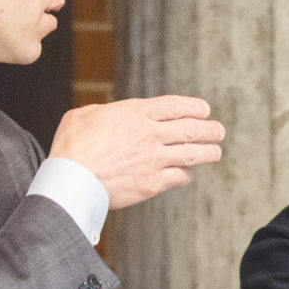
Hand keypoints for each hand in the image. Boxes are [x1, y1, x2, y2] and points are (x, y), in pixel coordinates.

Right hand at [50, 95, 224, 208]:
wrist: (72, 181)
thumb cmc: (70, 147)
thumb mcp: (82, 116)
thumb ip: (101, 112)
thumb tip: (106, 115)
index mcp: (135, 113)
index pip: (176, 106)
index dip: (194, 107)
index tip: (204, 110)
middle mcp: (150, 134)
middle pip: (191, 128)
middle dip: (210, 129)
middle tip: (218, 131)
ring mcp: (154, 159)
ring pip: (192, 153)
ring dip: (208, 152)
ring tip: (216, 152)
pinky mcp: (153, 183)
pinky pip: (179, 177)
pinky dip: (185, 175)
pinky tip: (186, 175)